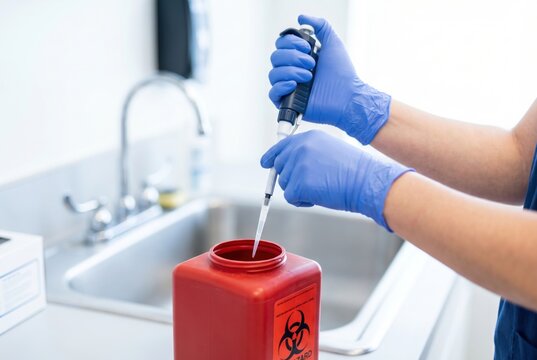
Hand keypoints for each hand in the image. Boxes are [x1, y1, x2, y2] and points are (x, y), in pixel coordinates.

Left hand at [260, 130, 411, 229]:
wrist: (365, 182)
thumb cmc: (353, 171)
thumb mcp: (328, 150)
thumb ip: (307, 153)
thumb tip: (290, 166)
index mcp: (307, 138)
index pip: (281, 147)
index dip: (272, 157)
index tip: (266, 163)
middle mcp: (300, 148)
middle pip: (280, 168)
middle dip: (292, 178)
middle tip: (312, 183)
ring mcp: (298, 165)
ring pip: (285, 184)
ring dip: (299, 190)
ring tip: (321, 187)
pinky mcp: (299, 183)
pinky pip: (290, 197)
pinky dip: (302, 201)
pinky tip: (318, 196)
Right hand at [269, 15, 390, 144]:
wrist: (348, 96)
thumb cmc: (342, 72)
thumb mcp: (333, 42)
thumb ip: (320, 25)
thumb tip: (301, 17)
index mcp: (298, 58)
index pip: (281, 45)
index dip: (291, 43)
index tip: (308, 48)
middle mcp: (291, 71)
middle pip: (275, 57)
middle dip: (293, 57)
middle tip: (312, 63)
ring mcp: (289, 87)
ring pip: (273, 73)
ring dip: (291, 71)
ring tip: (309, 76)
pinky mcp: (288, 102)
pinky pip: (273, 93)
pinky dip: (281, 86)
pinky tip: (295, 84)